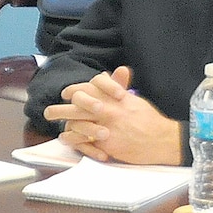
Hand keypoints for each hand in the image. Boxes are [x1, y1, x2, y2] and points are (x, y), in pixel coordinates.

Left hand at [42, 66, 182, 165]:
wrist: (163, 140)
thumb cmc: (150, 120)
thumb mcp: (135, 99)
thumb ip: (122, 87)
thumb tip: (118, 71)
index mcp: (114, 97)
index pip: (89, 88)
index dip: (75, 90)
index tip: (67, 93)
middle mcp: (108, 108)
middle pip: (77, 104)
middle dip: (60, 108)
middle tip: (49, 111)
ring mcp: (106, 125)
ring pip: (76, 121)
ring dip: (62, 121)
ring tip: (52, 123)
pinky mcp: (106, 142)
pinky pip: (83, 139)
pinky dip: (72, 138)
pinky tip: (64, 137)